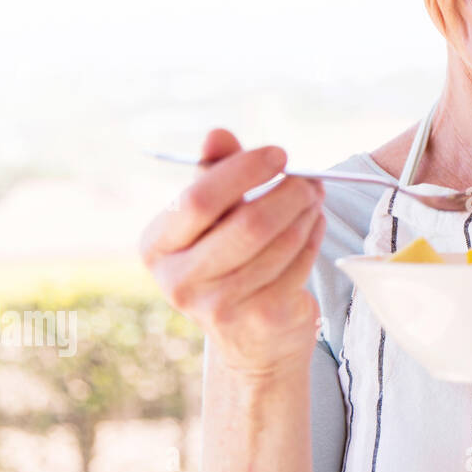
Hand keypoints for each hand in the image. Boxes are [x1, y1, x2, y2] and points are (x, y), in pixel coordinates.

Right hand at [139, 128, 325, 376]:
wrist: (249, 337)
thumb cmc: (228, 258)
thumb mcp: (214, 215)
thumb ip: (215, 171)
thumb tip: (217, 133)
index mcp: (158, 245)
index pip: (199, 199)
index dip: (244, 170)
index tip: (279, 154)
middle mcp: (179, 280)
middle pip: (247, 224)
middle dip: (288, 194)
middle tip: (310, 179)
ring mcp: (219, 306)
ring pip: (279, 243)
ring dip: (306, 214)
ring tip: (314, 199)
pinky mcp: (260, 318)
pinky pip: (298, 264)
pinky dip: (313, 238)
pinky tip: (314, 226)